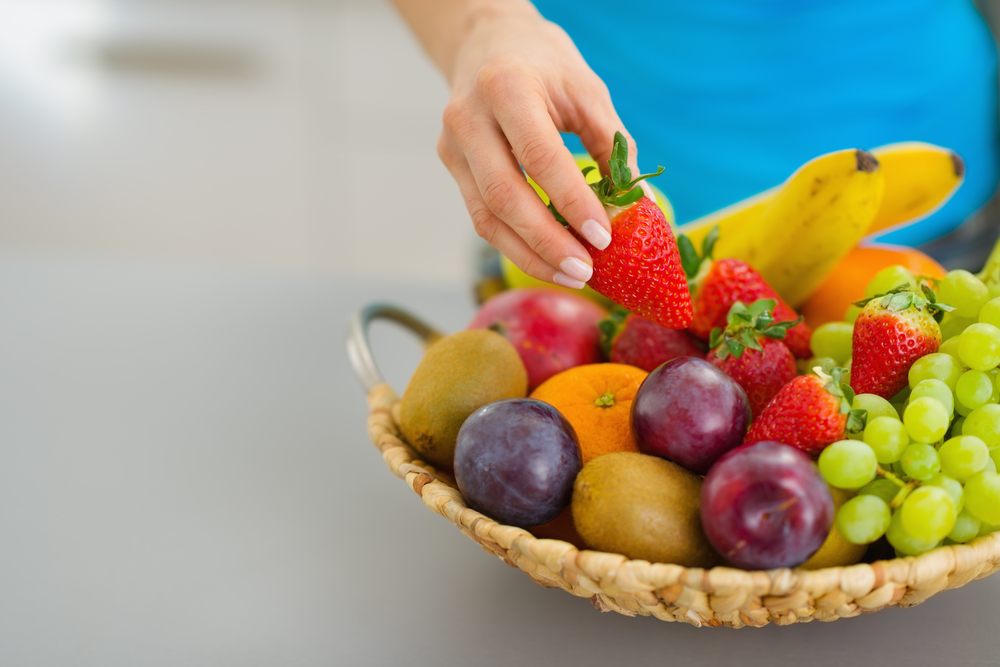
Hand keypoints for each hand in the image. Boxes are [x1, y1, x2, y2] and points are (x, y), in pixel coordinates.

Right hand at [436, 5, 638, 288]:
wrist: (485, 42)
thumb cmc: (545, 64)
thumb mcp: (586, 90)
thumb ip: (611, 143)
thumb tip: (636, 206)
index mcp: (507, 88)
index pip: (539, 156)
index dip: (571, 201)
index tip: (603, 237)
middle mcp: (469, 118)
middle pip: (504, 196)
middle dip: (547, 241)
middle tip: (585, 272)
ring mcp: (452, 145)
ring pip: (486, 217)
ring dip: (529, 254)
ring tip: (570, 276)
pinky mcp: (450, 165)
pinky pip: (481, 216)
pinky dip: (515, 244)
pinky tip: (547, 259)